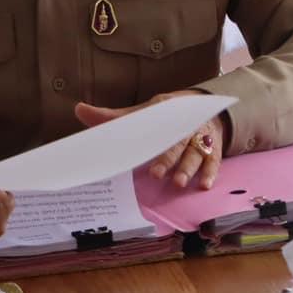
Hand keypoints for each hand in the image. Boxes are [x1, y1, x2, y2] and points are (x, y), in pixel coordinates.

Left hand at [74, 90, 226, 188]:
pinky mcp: (214, 148)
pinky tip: (205, 185)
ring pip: (195, 152)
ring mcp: (201, 137)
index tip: (138, 149)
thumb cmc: (168, 115)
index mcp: (166, 112)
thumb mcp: (145, 112)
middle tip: (155, 174)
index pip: (156, 124)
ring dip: (188, 168)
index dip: (147, 137)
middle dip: (167, 158)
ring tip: (178, 183)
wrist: (205, 106)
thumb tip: (79, 110)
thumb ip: (114, 116)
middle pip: (175, 142)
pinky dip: (211, 173)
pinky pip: (213, 160)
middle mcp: (184, 125)